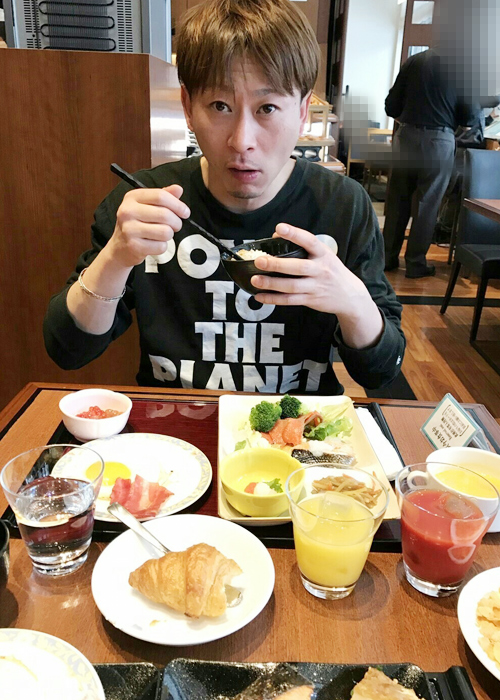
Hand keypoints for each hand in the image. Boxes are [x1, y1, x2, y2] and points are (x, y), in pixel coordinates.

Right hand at [108, 185, 189, 268]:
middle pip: (165, 214)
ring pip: (165, 232)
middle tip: (175, 226)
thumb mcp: (147, 205)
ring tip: (162, 234)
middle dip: (176, 222)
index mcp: (132, 197)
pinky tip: (154, 244)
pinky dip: (162, 247)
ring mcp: (129, 229)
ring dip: (169, 235)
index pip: (161, 196)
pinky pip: (161, 246)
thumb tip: (178, 189)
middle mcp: (128, 211)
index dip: (178, 205)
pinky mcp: (134, 246)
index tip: (185, 212)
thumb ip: (163, 196)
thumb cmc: (137, 223)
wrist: (119, 247)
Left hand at [251, 224, 369, 315]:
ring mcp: (315, 286)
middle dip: (277, 264)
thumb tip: (276, 236)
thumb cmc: (332, 271)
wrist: (350, 296)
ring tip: (255, 279)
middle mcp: (320, 270)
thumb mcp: (325, 256)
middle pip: (298, 267)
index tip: (280, 228)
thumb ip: (304, 247)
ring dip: (271, 284)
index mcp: (324, 254)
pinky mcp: (310, 300)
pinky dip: (273, 299)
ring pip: (291, 286)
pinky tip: (260, 296)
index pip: (310, 241)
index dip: (295, 234)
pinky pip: (289, 300)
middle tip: (260, 261)